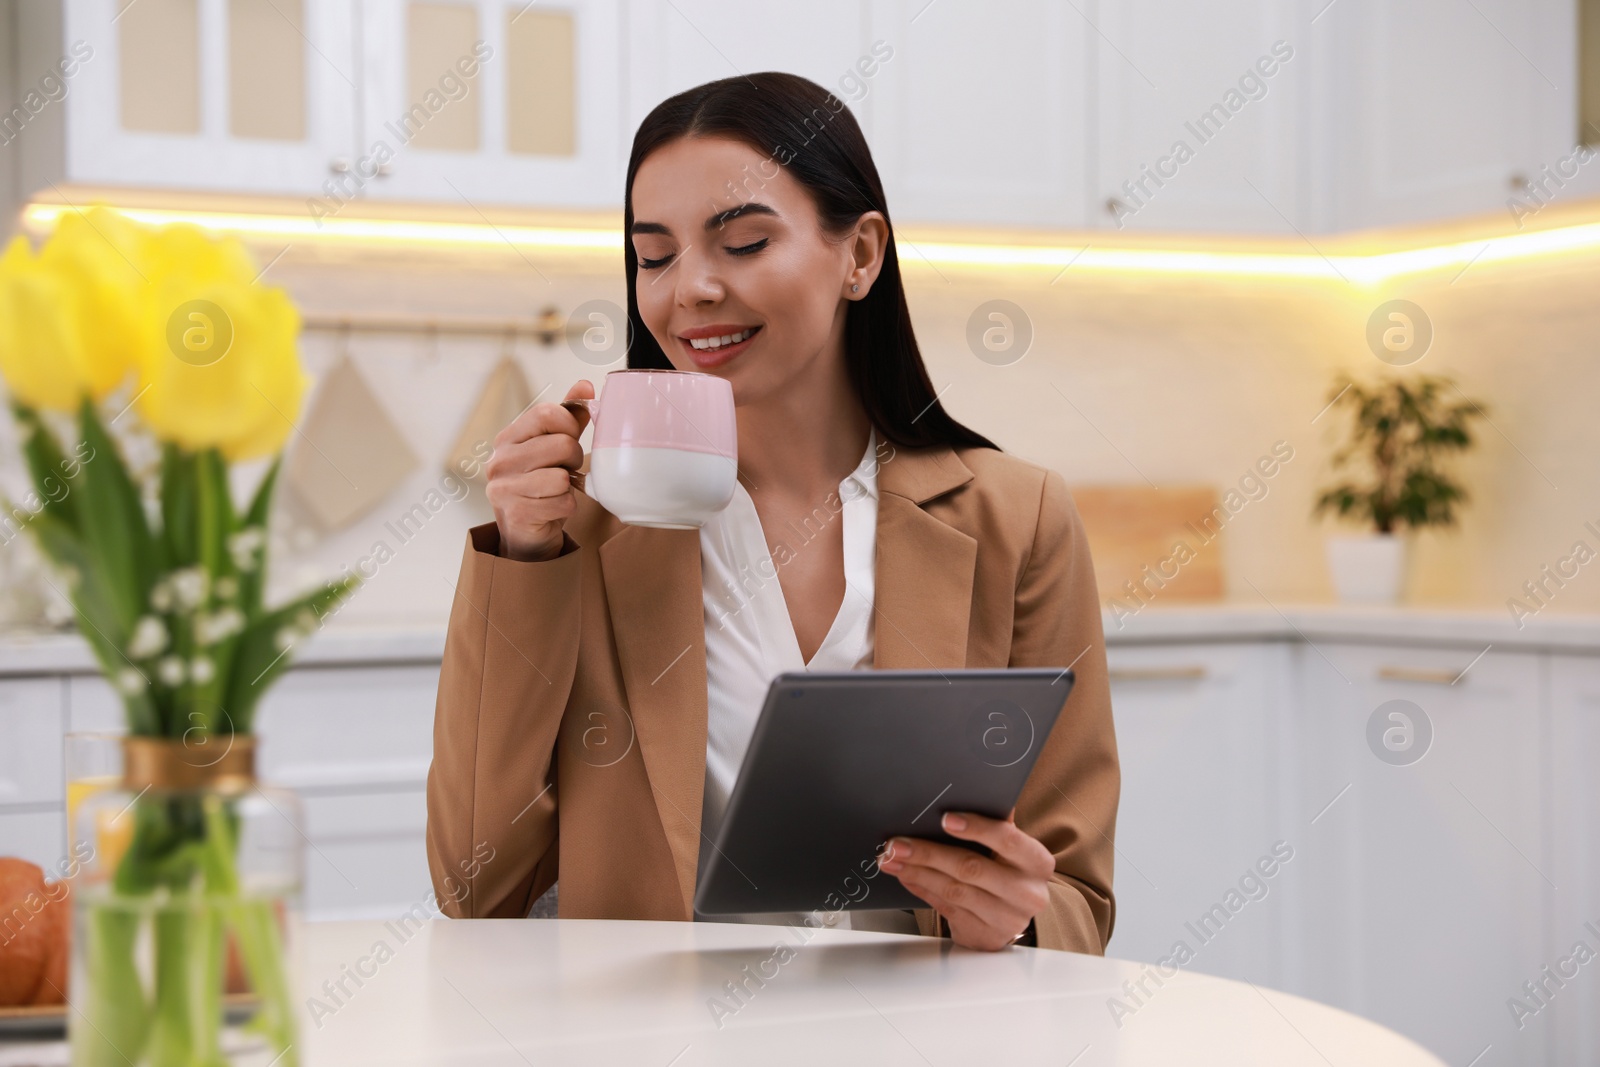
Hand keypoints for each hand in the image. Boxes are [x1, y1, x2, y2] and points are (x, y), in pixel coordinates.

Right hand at [485, 379, 594, 561]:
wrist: (526, 533)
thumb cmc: (541, 485)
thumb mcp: (554, 447)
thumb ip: (568, 417)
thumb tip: (586, 386)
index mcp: (508, 437)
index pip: (548, 412)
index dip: (569, 426)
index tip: (568, 440)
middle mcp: (500, 459)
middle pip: (562, 445)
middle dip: (574, 461)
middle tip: (564, 471)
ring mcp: (503, 487)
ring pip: (562, 477)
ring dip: (569, 487)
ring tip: (555, 491)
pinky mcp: (516, 513)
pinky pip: (563, 503)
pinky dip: (566, 508)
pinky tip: (551, 509)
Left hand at [877, 810, 1053, 950]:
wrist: (1010, 917)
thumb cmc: (1008, 872)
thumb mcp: (1010, 849)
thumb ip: (996, 823)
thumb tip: (972, 789)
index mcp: (1037, 862)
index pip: (1008, 839)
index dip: (976, 828)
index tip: (945, 819)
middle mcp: (1027, 893)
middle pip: (971, 868)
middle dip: (929, 853)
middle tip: (898, 843)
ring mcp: (1006, 918)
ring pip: (953, 890)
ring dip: (917, 872)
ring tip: (893, 858)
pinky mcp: (984, 935)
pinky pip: (945, 908)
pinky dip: (921, 889)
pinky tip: (906, 876)